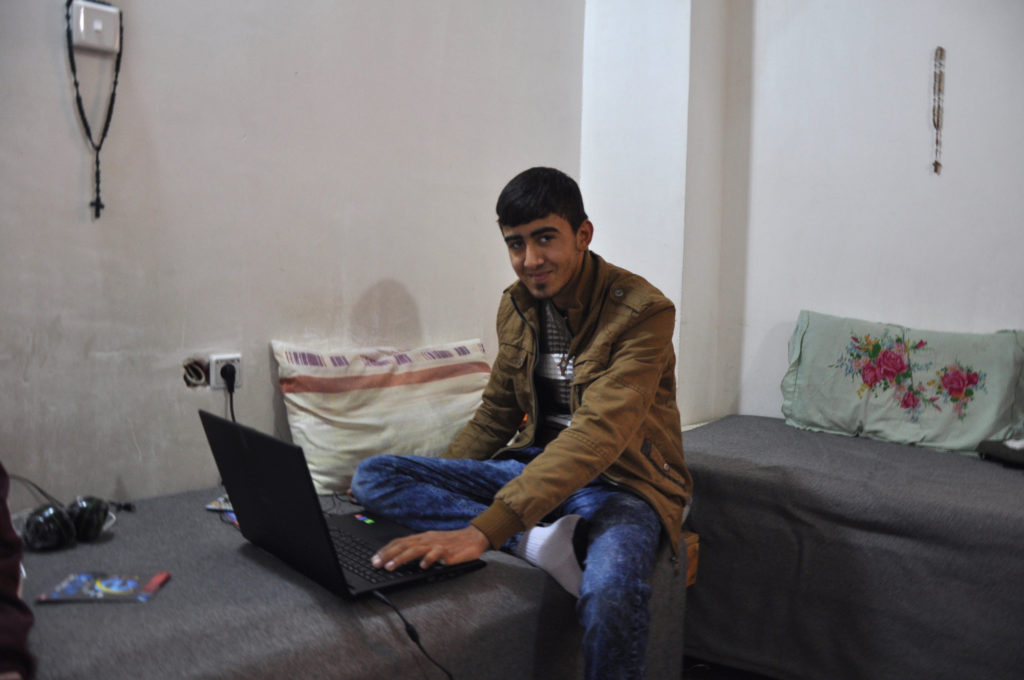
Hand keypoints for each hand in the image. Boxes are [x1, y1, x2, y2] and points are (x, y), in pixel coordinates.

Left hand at [371, 526, 489, 570]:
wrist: (474, 538)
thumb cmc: (452, 543)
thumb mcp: (432, 544)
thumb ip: (418, 549)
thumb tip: (400, 557)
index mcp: (422, 537)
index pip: (400, 541)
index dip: (385, 549)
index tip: (374, 558)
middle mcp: (427, 539)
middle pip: (403, 545)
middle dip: (387, 554)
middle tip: (376, 564)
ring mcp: (437, 544)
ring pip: (415, 549)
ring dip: (401, 558)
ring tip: (391, 566)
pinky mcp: (448, 551)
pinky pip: (437, 554)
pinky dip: (428, 559)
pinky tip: (422, 566)